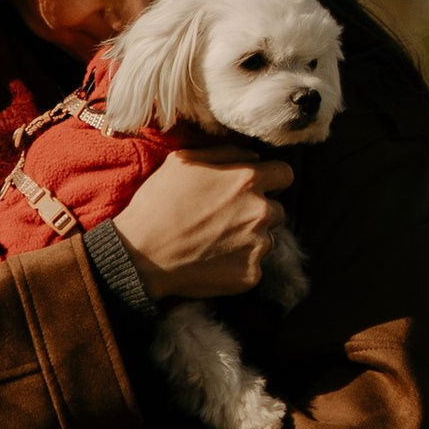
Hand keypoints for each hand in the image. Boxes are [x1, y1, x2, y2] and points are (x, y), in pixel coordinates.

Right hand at [114, 142, 292, 298]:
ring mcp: (258, 246)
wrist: (142, 254)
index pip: (285, 174)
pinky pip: (254, 266)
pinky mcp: (252, 275)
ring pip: (266, 238)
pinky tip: (213, 261)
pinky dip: (239, 264)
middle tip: (227, 218)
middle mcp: (260, 212)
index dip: (272, 179)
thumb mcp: (184, 161)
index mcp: (248, 180)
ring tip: (215, 241)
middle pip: (277, 210)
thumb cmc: (159, 202)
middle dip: (258, 211)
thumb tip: (253, 156)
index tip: (258, 187)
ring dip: (250, 239)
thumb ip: (226, 153)